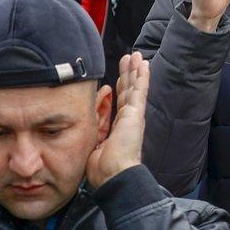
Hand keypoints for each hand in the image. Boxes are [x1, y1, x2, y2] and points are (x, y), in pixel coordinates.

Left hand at [86, 52, 148, 187]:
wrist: (114, 174)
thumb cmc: (102, 167)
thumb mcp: (93, 143)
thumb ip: (93, 130)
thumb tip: (86, 122)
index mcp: (119, 127)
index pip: (118, 103)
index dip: (118, 89)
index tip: (116, 79)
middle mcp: (129, 118)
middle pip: (128, 90)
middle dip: (128, 74)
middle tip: (129, 59)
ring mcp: (134, 114)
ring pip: (134, 86)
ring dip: (135, 70)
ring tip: (136, 56)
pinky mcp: (136, 112)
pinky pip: (140, 90)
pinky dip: (142, 76)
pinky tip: (144, 64)